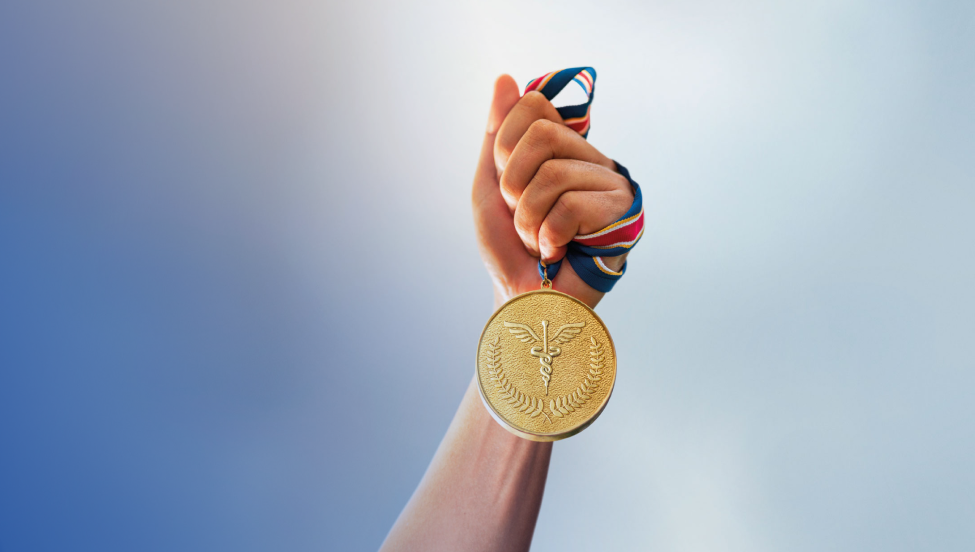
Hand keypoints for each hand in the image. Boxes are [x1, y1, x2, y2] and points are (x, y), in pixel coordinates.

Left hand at [472, 75, 633, 308]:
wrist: (524, 298)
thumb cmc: (510, 249)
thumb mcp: (491, 186)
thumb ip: (496, 135)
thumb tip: (505, 78)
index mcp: (562, 147)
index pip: (534, 106)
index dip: (506, 148)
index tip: (508, 186)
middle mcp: (590, 158)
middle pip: (543, 137)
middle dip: (515, 185)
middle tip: (522, 216)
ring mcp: (609, 184)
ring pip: (553, 175)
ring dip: (529, 219)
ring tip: (540, 240)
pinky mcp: (621, 213)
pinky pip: (570, 206)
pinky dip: (550, 236)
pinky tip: (559, 251)